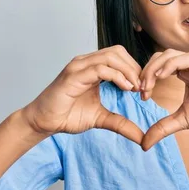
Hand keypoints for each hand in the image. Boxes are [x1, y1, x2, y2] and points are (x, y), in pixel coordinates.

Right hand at [21, 45, 143, 144]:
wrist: (44, 121)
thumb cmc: (67, 116)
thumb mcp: (101, 119)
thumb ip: (121, 123)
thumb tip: (141, 138)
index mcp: (93, 67)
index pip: (120, 56)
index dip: (135, 69)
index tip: (144, 89)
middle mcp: (86, 62)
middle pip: (118, 52)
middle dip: (135, 68)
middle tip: (143, 88)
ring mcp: (79, 66)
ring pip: (111, 56)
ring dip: (128, 71)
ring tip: (135, 88)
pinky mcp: (73, 75)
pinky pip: (100, 68)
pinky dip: (117, 76)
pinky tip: (125, 88)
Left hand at [139, 49, 188, 150]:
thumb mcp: (181, 121)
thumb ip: (163, 127)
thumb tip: (144, 144)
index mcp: (185, 73)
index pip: (159, 64)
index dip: (147, 75)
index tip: (142, 95)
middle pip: (161, 56)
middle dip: (146, 70)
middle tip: (141, 90)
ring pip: (170, 54)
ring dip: (155, 68)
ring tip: (148, 85)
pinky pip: (184, 59)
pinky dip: (170, 65)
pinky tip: (161, 77)